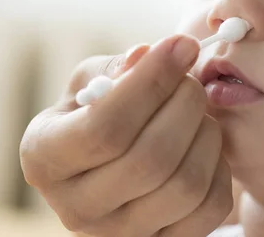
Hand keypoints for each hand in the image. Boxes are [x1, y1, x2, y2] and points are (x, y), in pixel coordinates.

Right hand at [20, 36, 232, 236]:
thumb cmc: (97, 113)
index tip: (183, 45)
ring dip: (205, 133)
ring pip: (185, 185)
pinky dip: (219, 166)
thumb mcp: (91, 83)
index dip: (152, 82)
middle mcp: (77, 207)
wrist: (106, 163)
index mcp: (45, 158)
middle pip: (151, 158)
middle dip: (184, 104)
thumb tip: (148, 55)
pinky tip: (204, 143)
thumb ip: (117, 69)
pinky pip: (209, 207)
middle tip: (191, 78)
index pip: (105, 127)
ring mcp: (120, 234)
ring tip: (198, 111)